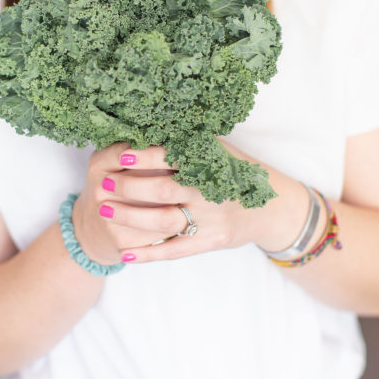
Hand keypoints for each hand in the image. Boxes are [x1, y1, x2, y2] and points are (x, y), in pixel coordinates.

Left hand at [71, 142, 308, 264]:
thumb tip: (148, 124)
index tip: (121, 155)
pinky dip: (149, 253)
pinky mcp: (210, 242)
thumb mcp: (221, 151)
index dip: (146, 156)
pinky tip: (125, 254)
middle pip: (164, 191)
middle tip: (104, 184)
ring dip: (131, 217)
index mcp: (212, 163)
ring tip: (104, 210)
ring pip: (165, 221)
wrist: (274, 208)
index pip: (173, 158)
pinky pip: (175, 250)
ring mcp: (211, 220)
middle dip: (131, 187)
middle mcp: (211, 192)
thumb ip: (190, 143)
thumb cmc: (238, 173)